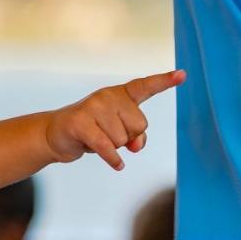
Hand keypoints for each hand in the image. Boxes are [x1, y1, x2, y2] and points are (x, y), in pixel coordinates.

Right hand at [44, 70, 184, 169]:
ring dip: (113, 147)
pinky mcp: (81, 122)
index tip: (182, 75)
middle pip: (139, 125)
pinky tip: (117, 164)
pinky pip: (107, 146)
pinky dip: (113, 159)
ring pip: (122, 139)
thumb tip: (136, 145)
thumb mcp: (118, 132)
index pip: (146, 86)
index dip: (165, 81)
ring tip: (97, 139)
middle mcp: (108, 96)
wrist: (57, 134)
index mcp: (120, 94)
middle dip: (128, 137)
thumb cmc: (93, 131)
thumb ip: (136, 136)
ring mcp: (93, 107)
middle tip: (108, 135)